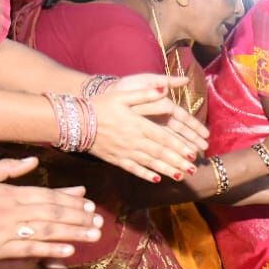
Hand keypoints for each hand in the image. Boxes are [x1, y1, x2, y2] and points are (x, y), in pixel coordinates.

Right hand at [0, 158, 100, 263]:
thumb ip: (6, 168)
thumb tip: (32, 160)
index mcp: (5, 192)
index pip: (46, 195)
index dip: (70, 201)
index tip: (89, 205)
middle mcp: (8, 211)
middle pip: (51, 213)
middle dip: (78, 218)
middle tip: (99, 223)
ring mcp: (1, 231)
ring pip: (45, 232)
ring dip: (72, 234)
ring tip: (93, 236)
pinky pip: (27, 250)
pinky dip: (49, 250)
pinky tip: (68, 252)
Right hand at [90, 75, 209, 182]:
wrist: (74, 122)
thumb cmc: (100, 105)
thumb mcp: (122, 95)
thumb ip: (145, 94)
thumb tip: (165, 88)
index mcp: (138, 124)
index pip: (163, 137)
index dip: (180, 146)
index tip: (193, 152)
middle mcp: (133, 140)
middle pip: (160, 153)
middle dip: (178, 161)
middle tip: (194, 169)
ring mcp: (124, 152)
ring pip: (150, 163)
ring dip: (167, 170)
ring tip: (182, 176)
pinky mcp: (115, 159)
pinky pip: (133, 169)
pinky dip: (145, 175)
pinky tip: (157, 180)